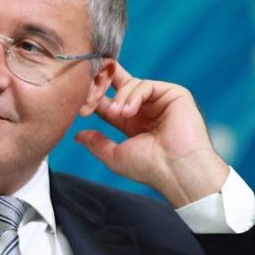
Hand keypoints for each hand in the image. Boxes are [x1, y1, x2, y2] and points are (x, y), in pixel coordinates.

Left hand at [75, 63, 228, 207]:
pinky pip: (147, 85)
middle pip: (121, 84)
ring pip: (132, 84)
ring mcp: (160, 101)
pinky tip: (129, 111)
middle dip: (105, 86)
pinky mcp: (174, 94)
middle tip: (92, 96)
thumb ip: (97, 143)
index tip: (80, 101)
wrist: (176, 169)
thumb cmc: (150, 168)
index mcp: (132, 123)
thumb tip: (78, 135)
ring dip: (120, 98)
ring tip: (117, 114)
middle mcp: (146, 109)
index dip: (95, 97)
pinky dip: (134, 95)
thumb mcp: (115, 156)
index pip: (109, 101)